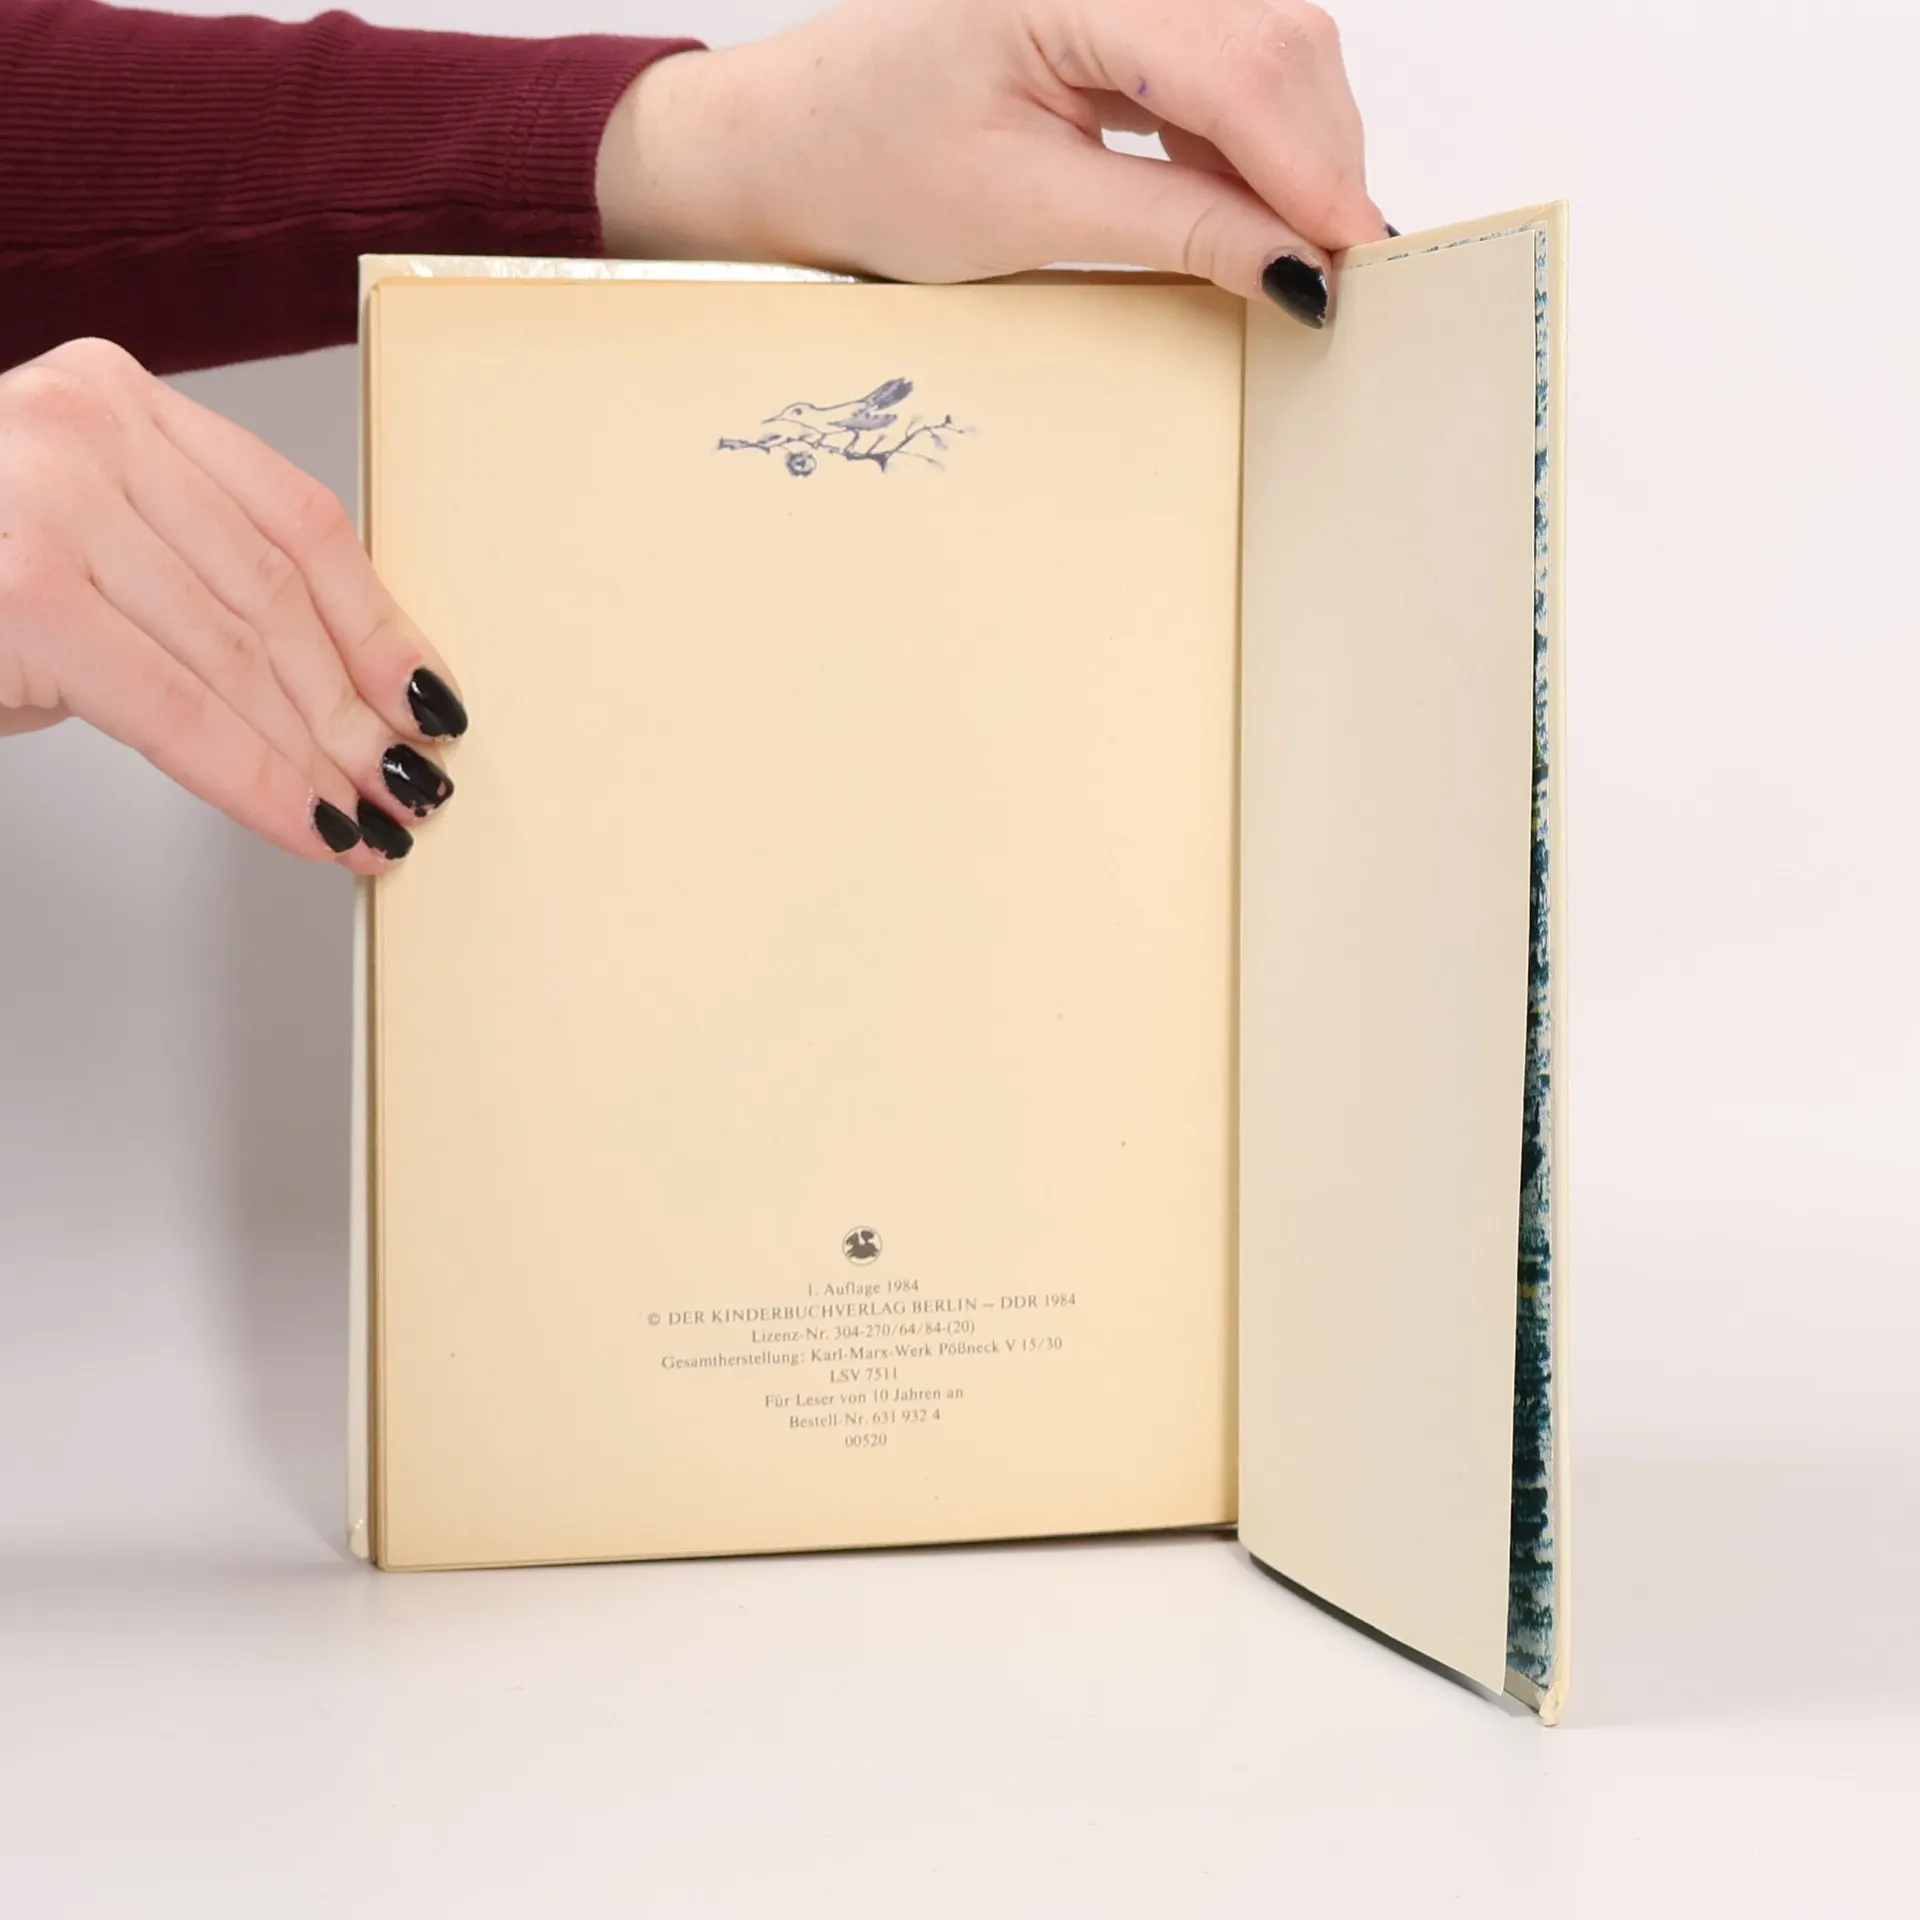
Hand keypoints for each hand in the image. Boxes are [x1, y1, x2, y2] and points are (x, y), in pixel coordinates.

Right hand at [0, 338, 463, 868]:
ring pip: (243, 657)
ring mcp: (50, 500)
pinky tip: (311, 824)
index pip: (297, 521)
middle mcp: (86, 427)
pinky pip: (183, 711)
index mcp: (115, 399)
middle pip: (277, 595)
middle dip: (358, 710)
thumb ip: (179, 573)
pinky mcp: (25, 589)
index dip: (380, 622)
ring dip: (325, 757)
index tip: (428, 693)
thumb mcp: (74, 546)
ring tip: (375, 820)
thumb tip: (322, 681)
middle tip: (413, 785)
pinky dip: (261, 781)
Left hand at [598, 0, 1385, 324]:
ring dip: (1288, 156)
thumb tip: (1295, 269)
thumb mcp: (1028, 214)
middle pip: (1275, 41)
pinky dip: (1245, 144)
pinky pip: (1224, 63)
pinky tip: (1231, 208)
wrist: (793, 141)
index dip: (1311, 169)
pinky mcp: (1122, 8)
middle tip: (1329, 275)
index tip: (1357, 259)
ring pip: (1266, 49)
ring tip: (1273, 252)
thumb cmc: (870, 166)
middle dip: (1315, 161)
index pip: (1237, 66)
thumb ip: (1175, 231)